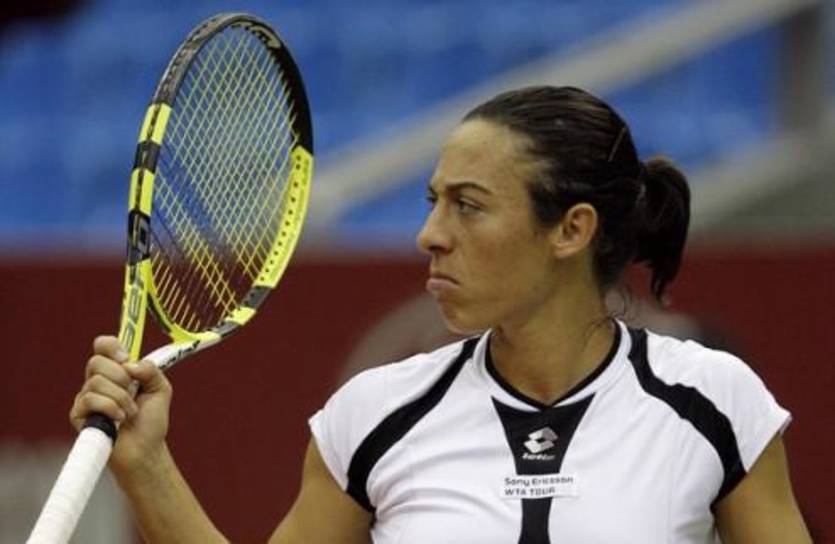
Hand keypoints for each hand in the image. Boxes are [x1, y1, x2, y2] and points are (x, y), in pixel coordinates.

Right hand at [70, 336, 172, 475]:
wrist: (145, 450)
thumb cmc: (151, 421)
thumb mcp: (160, 389)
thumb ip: (151, 370)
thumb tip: (130, 364)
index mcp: (117, 370)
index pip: (103, 346)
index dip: (111, 346)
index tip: (125, 357)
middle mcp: (98, 380)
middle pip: (96, 361)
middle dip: (121, 377)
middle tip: (133, 392)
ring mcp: (86, 398)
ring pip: (96, 381)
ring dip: (121, 397)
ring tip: (130, 412)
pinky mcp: (78, 415)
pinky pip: (90, 399)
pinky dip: (111, 408)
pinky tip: (120, 419)